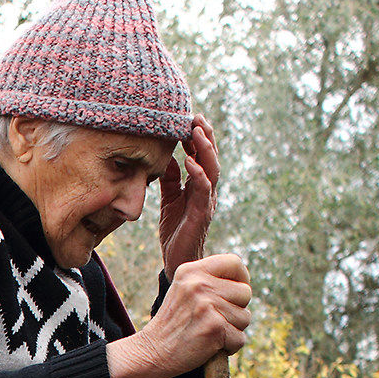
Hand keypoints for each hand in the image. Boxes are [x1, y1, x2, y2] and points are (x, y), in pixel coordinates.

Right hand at [108, 253, 251, 377]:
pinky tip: (210, 345)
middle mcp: (199, 284)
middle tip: (215, 319)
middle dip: (237, 310)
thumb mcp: (185, 290)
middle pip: (245, 292)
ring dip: (233, 330)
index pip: (235, 263)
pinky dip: (230, 347)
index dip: (242, 279)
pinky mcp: (214, 327)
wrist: (152, 352)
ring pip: (245, 317)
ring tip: (209, 332)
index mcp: (192, 271)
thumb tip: (243, 281)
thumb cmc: (173, 324)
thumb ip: (209, 281)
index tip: (234, 294)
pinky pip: (240, 338)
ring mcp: (206, 305)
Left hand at [156, 115, 220, 273]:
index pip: (201, 155)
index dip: (196, 137)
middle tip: (197, 116)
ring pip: (211, 169)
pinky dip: (198, 174)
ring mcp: (206, 201)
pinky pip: (203, 190)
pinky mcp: (202, 213)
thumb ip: (170, 180)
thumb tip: (167, 159)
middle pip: (210, 157)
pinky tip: (190, 162)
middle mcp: (206, 190)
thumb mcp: (169, 200)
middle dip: (205, 135)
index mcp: (198, 185)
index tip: (188, 118)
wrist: (177, 261)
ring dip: (205, 149)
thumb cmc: (176, 231)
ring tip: (197, 131)